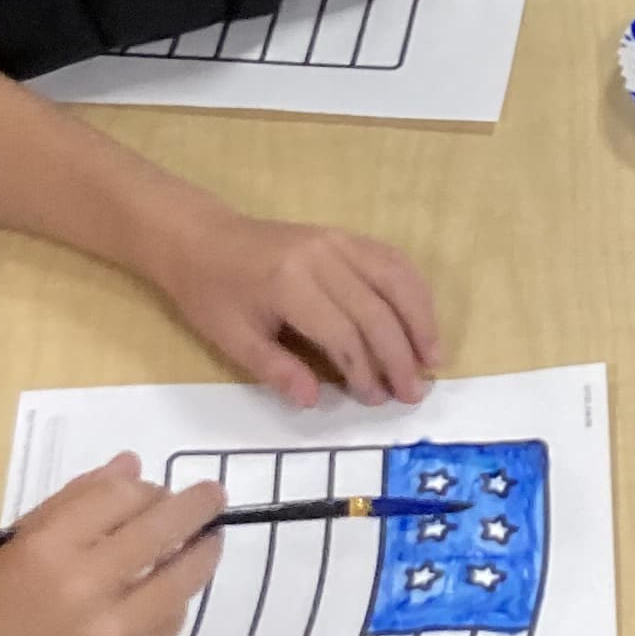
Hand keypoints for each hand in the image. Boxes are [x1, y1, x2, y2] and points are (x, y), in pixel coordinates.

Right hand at [0, 455, 223, 635]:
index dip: (147, 488)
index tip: (158, 489)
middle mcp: (84, 587)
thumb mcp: (14, 545)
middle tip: (214, 496)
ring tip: (209, 541)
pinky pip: (168, 628)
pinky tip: (172, 594)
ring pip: (179, 581)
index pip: (121, 497)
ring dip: (201, 554)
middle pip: (161, 530)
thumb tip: (133, 466)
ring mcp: (109, 635)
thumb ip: (75, 503)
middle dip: (196, 506)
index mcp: (47, 547)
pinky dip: (174, 605)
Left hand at [152, 202, 438, 407]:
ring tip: (433, 358)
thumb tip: (314, 400)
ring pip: (395, 279)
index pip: (343, 333)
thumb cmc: (212, 293)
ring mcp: (336, 240)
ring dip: (420, 320)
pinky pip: (391, 258)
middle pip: (376, 309)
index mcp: (289, 284)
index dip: (364, 370)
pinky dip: (413, 289)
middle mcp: (320, 257)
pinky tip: (422, 319)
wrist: (201, 238)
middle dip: (399, 355)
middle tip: (413, 392)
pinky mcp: (343, 235)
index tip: (374, 398)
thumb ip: (275, 370)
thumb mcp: (231, 339)